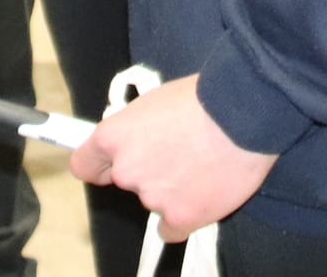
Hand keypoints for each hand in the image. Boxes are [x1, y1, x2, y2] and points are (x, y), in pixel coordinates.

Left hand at [69, 76, 276, 240]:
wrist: (241, 115)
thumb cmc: (202, 97)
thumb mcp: (156, 100)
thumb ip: (137, 127)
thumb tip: (138, 138)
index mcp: (114, 137)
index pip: (85, 164)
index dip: (97, 166)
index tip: (105, 168)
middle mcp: (126, 170)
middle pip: (127, 180)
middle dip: (146, 171)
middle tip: (176, 155)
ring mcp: (152, 198)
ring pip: (154, 201)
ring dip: (171, 190)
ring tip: (201, 165)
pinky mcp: (180, 218)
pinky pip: (172, 227)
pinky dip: (185, 215)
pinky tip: (202, 194)